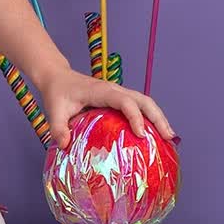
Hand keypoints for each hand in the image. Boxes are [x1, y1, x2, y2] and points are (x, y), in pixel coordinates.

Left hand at [39, 66, 176, 145]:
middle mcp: (114, 90)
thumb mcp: (54, 111)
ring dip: (158, 117)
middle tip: (168, 137)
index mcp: (101, 91)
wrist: (58, 78)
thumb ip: (58, 128)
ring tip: (169, 137)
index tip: (140, 134)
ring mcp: (118, 93)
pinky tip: (154, 134)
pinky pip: (139, 107)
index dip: (135, 116)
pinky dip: (150, 118)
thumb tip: (64, 145)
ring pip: (145, 102)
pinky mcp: (118, 99)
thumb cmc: (57, 93)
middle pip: (143, 100)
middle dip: (158, 117)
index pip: (124, 101)